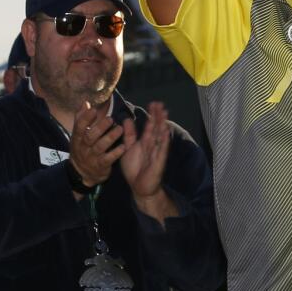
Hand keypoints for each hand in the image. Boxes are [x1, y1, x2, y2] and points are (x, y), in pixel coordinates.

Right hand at [69, 102, 124, 188]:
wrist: (82, 174)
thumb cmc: (82, 149)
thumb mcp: (79, 136)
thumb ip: (81, 119)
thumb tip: (85, 103)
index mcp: (78, 139)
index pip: (79, 128)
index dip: (85, 119)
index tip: (93, 110)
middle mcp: (83, 148)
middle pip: (90, 137)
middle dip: (100, 127)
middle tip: (111, 119)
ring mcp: (92, 157)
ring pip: (100, 147)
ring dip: (110, 138)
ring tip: (120, 129)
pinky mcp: (101, 166)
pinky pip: (108, 159)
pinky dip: (116, 153)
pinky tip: (123, 146)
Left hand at [120, 102, 178, 224]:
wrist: (139, 187)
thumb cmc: (134, 169)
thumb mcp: (128, 149)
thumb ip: (128, 135)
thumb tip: (126, 119)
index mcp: (145, 142)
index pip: (150, 125)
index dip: (152, 115)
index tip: (154, 103)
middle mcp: (153, 145)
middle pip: (157, 128)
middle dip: (158, 116)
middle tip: (160, 103)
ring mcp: (157, 152)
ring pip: (160, 136)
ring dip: (163, 124)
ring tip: (165, 113)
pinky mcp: (159, 161)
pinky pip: (162, 149)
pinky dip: (164, 140)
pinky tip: (165, 131)